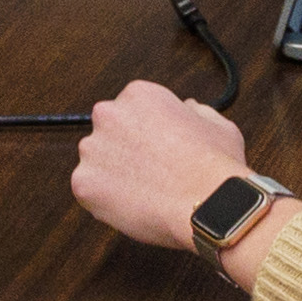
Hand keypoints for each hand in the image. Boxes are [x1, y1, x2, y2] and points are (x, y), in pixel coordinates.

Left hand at [71, 79, 265, 261]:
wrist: (208, 204)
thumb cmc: (215, 166)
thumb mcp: (218, 124)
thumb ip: (196, 111)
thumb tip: (188, 107)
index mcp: (138, 95)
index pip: (131, 111)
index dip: (146, 133)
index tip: (159, 149)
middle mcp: (108, 115)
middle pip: (108, 133)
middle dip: (124, 151)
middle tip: (150, 172)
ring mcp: (92, 149)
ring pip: (96, 163)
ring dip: (113, 175)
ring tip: (145, 192)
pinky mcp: (83, 183)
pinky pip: (89, 192)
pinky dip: (105, 201)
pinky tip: (133, 206)